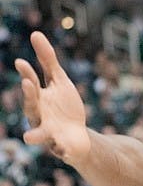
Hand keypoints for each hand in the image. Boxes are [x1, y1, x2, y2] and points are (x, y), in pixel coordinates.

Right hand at [15, 32, 90, 164]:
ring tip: (28, 138)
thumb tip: (35, 33)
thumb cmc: (64, 106)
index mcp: (38, 98)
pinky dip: (63, 150)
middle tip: (27, 83)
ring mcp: (49, 133)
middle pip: (32, 106)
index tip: (21, 62)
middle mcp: (39, 116)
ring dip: (34, 135)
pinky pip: (62, 150)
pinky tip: (66, 152)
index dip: (27, 73)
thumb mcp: (59, 81)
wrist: (77, 136)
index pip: (32, 83)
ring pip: (39, 134)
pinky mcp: (62, 147)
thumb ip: (47, 60)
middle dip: (29, 96)